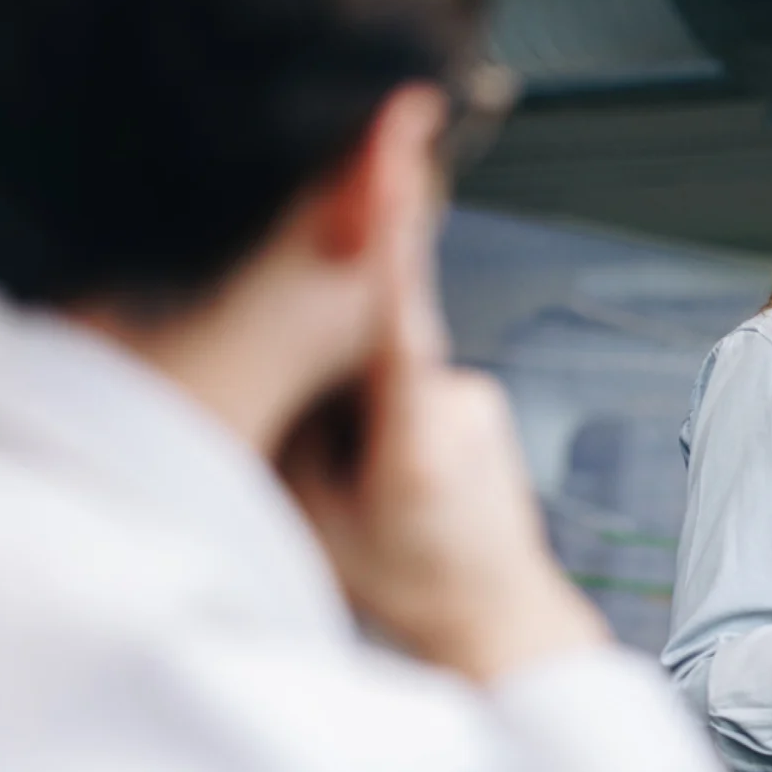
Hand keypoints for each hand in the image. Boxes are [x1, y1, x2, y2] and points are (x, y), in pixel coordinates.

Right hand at [279, 246, 606, 683]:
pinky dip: (384, 416)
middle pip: (362, 347)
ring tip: (372, 491)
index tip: (387, 158)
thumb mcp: (319, 521)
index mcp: (416, 432)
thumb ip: (290, 433)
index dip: (389, 231)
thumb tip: (272, 354)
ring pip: (383, 369)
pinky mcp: (479, 397)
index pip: (396, 310)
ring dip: (355, 411)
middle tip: (336, 471)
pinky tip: (397, 480)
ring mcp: (474, 392)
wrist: (499, 614)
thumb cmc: (411, 582)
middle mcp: (457, 397)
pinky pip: (409, 382)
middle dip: (322, 388)